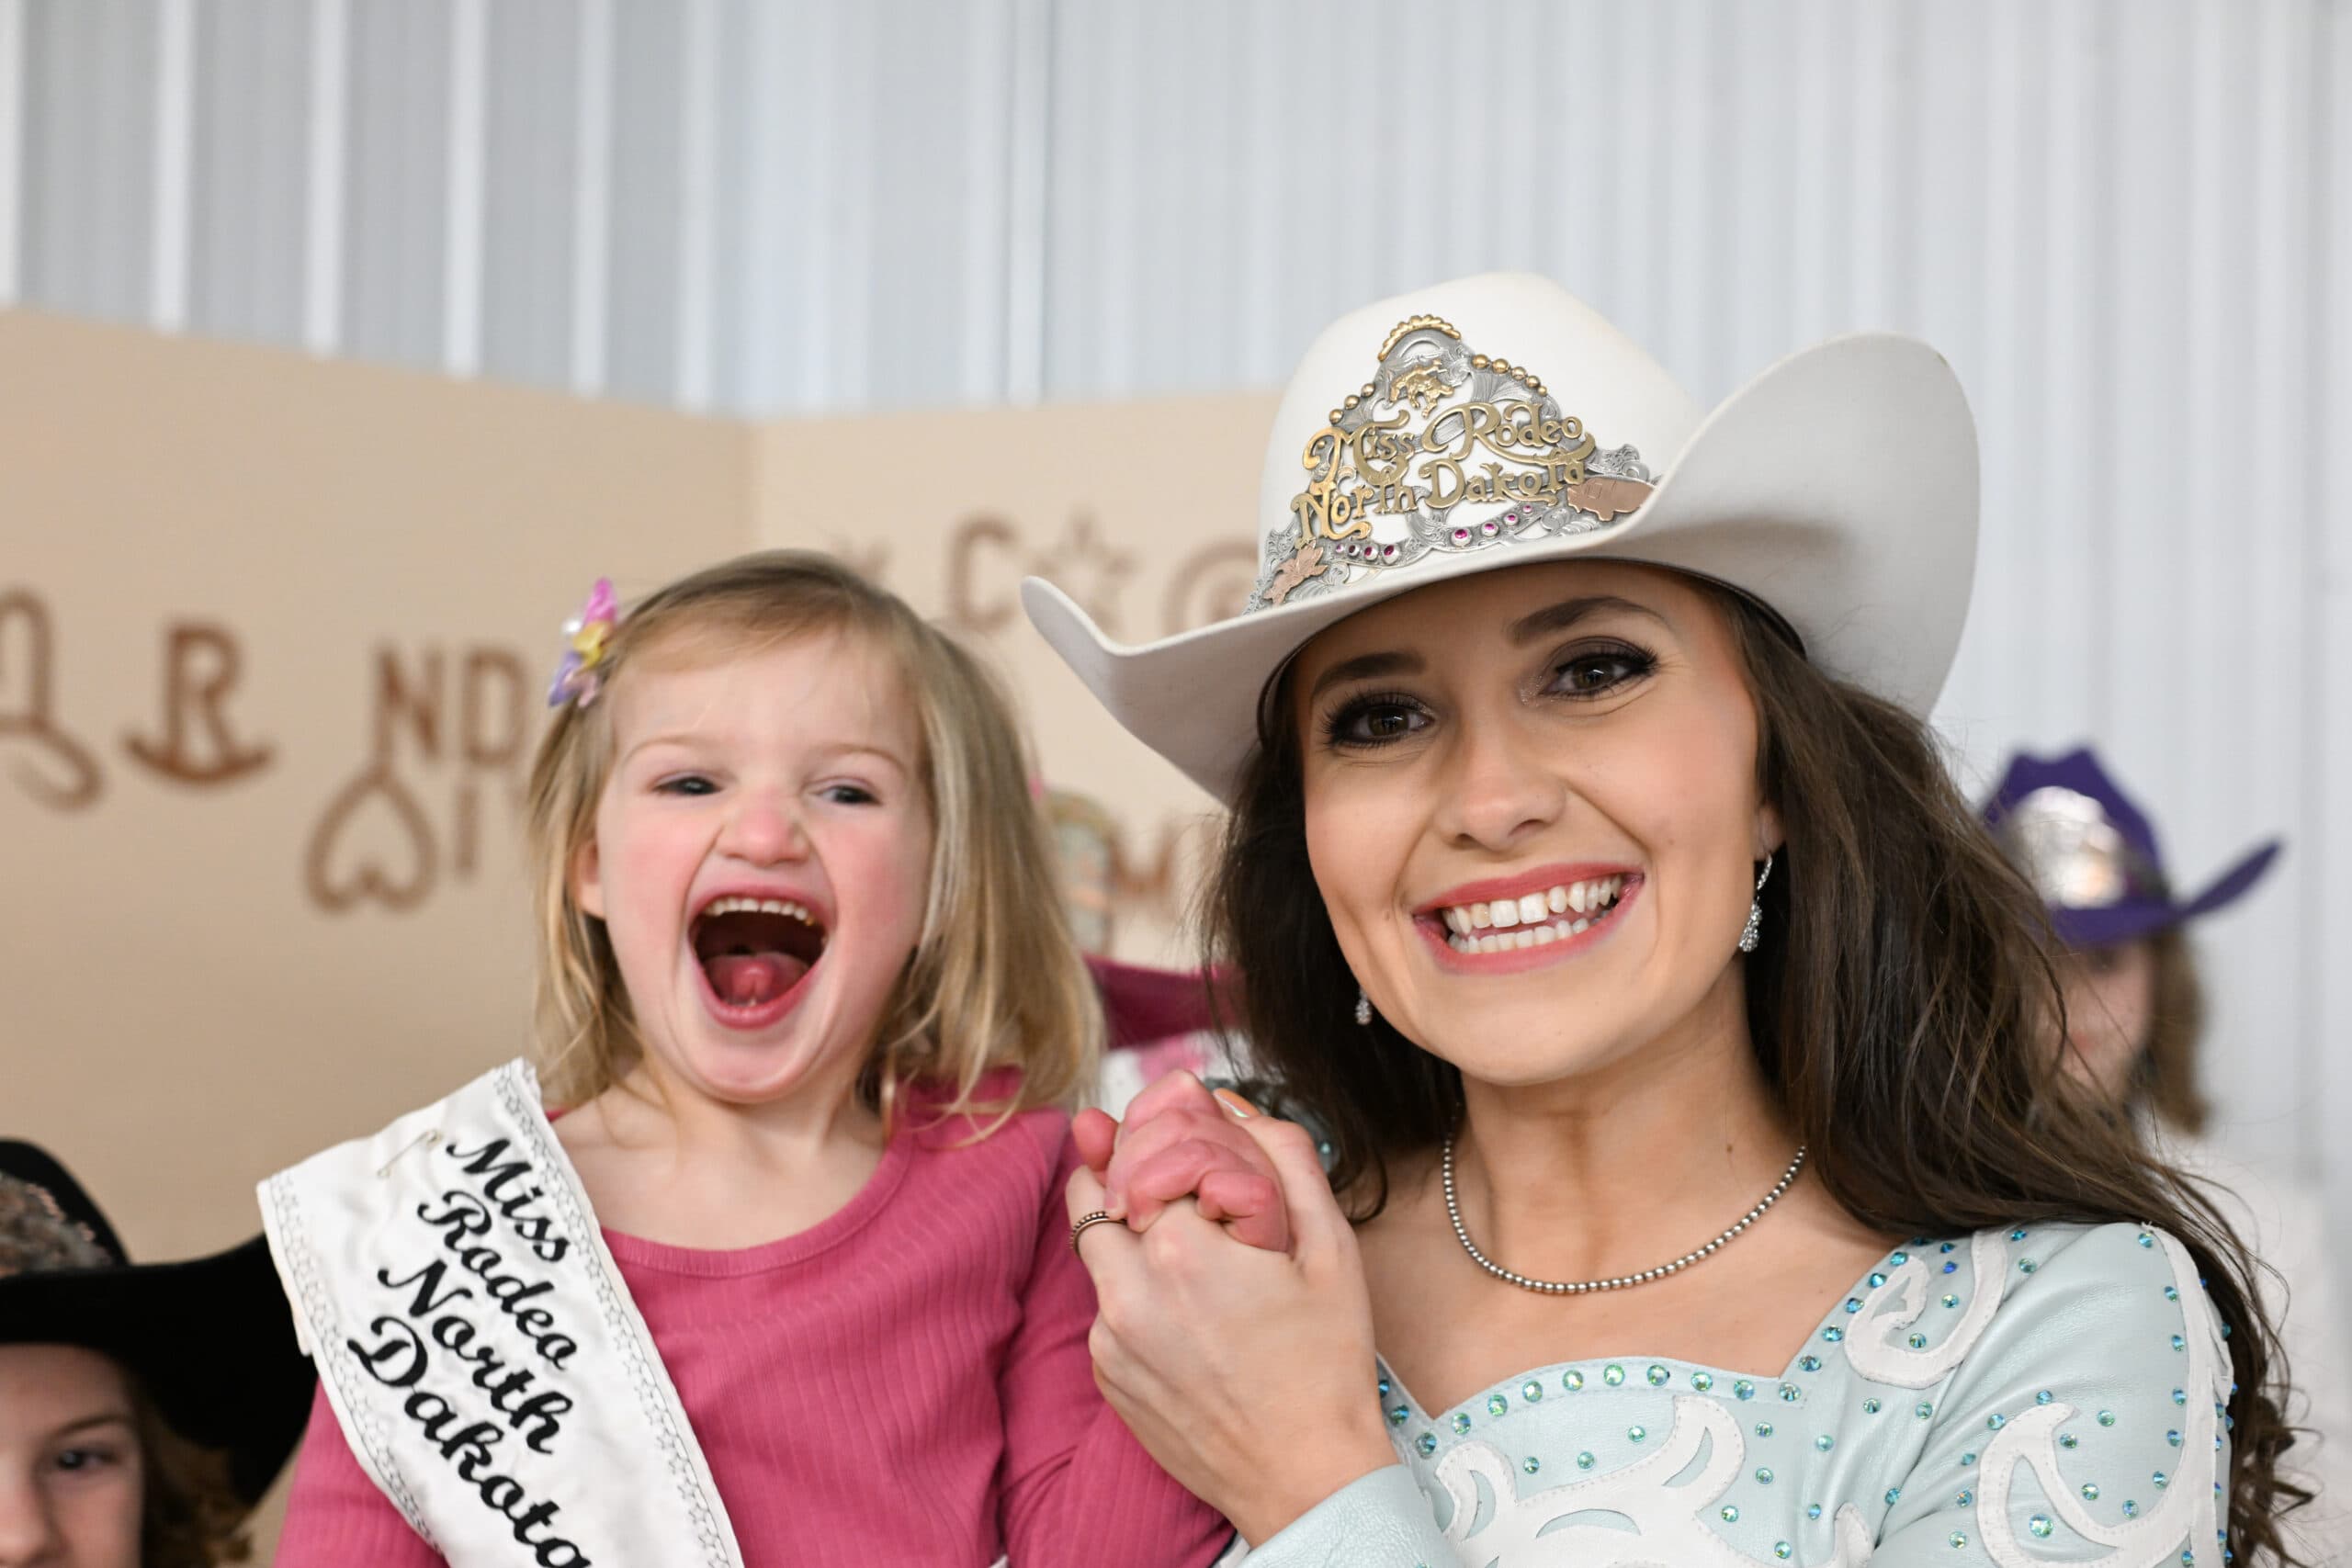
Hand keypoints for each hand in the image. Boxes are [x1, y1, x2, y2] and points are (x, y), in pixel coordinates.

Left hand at [1067, 1106, 1393, 1544]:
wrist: (1306, 1480)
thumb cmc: (1326, 1365)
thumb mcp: (1330, 1247)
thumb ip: (1282, 1154)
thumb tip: (1229, 1100)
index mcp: (1183, 1249)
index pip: (1145, 1149)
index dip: (1169, 1133)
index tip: (1192, 1135)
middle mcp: (1129, 1291)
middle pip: (1093, 1187)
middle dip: (1125, 1166)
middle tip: (1169, 1170)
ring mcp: (1109, 1338)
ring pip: (1095, 1245)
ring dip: (1127, 1228)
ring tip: (1189, 1245)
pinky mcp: (1105, 1373)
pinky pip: (1104, 1304)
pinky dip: (1133, 1288)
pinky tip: (1188, 1310)